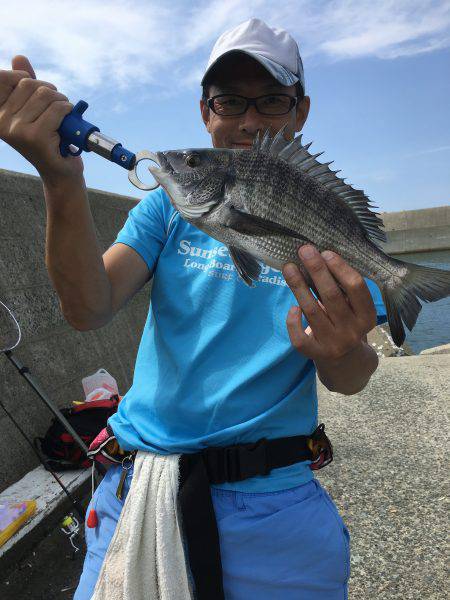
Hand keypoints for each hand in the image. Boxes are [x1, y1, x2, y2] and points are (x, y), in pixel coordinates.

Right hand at [0, 55, 83, 185]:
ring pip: (45, 94)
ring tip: (62, 119)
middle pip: (29, 83)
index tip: (36, 92)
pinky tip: (66, 126)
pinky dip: (68, 112)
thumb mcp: (33, 108)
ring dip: (62, 102)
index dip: (24, 78)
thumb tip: (19, 57)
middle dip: (50, 91)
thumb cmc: (48, 139)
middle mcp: (1, 121)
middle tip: (56, 109)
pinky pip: (58, 109)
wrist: (60, 171)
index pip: (3, 77)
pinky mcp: (35, 137)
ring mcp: (16, 130)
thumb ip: (24, 84)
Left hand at [282, 245, 377, 363]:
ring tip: (289, 267)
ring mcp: (334, 343)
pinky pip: (300, 337)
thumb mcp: (355, 310)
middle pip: (332, 296)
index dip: (340, 268)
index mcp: (367, 316)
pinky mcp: (316, 353)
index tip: (326, 252)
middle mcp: (352, 330)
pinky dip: (294, 321)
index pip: (356, 288)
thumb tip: (320, 257)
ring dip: (299, 286)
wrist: (347, 363)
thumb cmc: (348, 325)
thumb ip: (343, 290)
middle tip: (304, 250)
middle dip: (317, 270)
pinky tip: (293, 307)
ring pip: (312, 311)